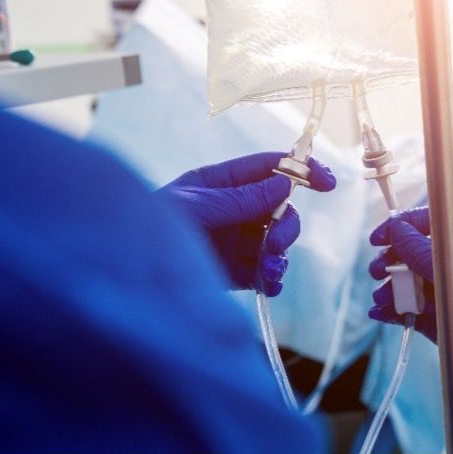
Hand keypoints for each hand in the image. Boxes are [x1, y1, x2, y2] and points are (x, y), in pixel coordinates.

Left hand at [159, 152, 335, 295]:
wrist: (125, 276)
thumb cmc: (148, 230)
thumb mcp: (196, 207)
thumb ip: (242, 198)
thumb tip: (283, 184)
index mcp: (219, 183)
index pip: (268, 168)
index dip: (300, 170)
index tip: (327, 182)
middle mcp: (232, 211)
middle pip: (280, 209)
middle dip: (286, 226)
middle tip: (277, 245)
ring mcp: (235, 242)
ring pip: (277, 242)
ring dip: (280, 256)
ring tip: (266, 272)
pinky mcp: (235, 273)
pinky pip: (266, 271)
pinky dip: (273, 278)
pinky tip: (267, 285)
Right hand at [367, 207, 452, 406]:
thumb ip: (424, 253)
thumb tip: (396, 228)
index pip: (434, 226)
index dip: (405, 226)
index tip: (380, 236)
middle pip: (416, 255)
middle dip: (392, 260)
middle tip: (377, 271)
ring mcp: (450, 299)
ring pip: (411, 285)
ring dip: (391, 288)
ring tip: (381, 299)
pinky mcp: (441, 324)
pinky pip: (412, 311)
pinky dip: (395, 310)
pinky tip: (381, 312)